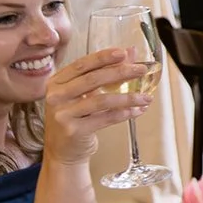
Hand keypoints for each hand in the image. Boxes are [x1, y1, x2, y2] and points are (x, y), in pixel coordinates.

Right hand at [42, 49, 154, 164]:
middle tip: (141, 70)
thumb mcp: (84, 94)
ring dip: (129, 97)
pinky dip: (124, 114)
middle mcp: (56, 96)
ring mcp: (62, 114)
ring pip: (102, 100)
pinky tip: (138, 111)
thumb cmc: (76, 118)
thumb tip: (130, 52)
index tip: (123, 52)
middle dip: (121, 72)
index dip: (103, 57)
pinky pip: (105, 118)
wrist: (63, 150)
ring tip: (147, 97)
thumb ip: (105, 72)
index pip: (81, 65)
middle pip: (92, 79)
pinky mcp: (73, 130)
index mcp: (57, 82)